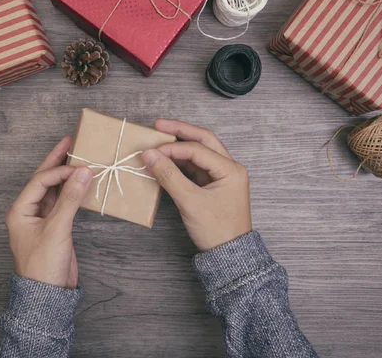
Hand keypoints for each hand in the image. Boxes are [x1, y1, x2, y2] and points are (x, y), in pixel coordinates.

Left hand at [6, 137, 92, 288]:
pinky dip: (72, 191)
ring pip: (54, 190)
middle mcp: (28, 211)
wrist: (48, 294)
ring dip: (66, 175)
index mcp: (20, 210)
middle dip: (57, 161)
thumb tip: (83, 171)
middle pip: (44, 180)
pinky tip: (81, 181)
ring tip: (79, 156)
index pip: (40, 181)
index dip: (60, 170)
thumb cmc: (44, 265)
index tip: (80, 165)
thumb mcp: (57, 229)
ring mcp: (41, 218)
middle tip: (71, 141)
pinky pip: (63, 202)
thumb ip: (71, 199)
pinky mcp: (54, 227)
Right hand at [141, 120, 251, 251]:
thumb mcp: (190, 202)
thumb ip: (169, 176)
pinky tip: (166, 160)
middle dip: (180, 131)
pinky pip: (196, 166)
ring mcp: (222, 176)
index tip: (151, 151)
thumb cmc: (216, 230)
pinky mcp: (213, 185)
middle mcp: (230, 168)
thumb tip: (150, 155)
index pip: (198, 149)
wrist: (229, 255)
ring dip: (180, 146)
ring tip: (159, 140)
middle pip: (204, 140)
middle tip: (158, 125)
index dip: (172, 148)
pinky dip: (181, 162)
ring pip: (200, 152)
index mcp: (231, 170)